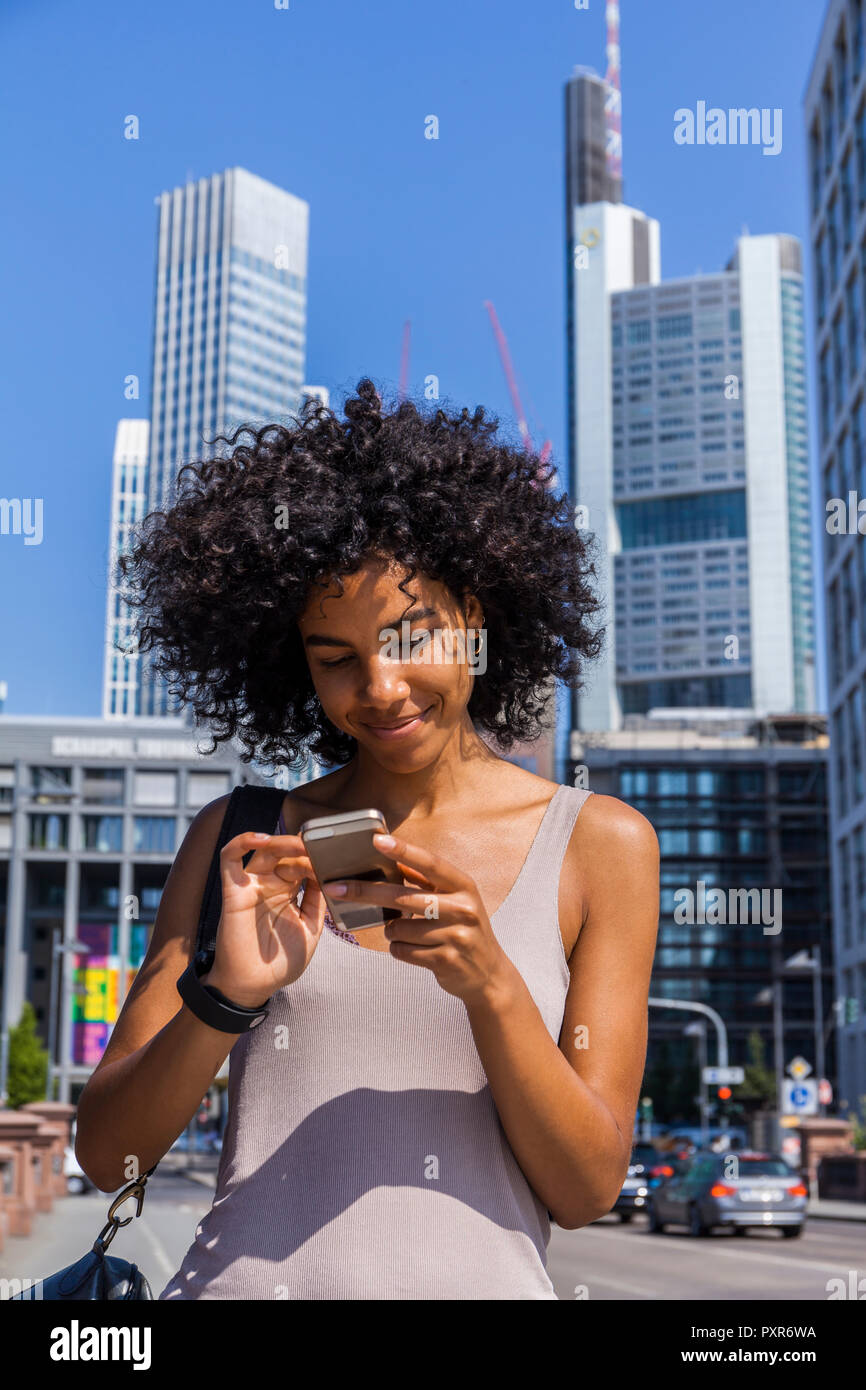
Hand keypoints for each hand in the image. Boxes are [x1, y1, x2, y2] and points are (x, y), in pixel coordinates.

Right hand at [204, 832, 326, 1006]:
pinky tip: (261, 839)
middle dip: (304, 849)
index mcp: (288, 892)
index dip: (318, 858)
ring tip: (300, 844)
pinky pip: (229, 858)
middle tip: (322, 849)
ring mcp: (251, 885)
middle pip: (286, 853)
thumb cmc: (280, 961)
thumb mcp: (310, 929)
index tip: (336, 857)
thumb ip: (318, 902)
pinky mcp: (233, 890)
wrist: (253, 986)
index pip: (303, 863)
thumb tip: (329, 874)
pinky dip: (241, 842)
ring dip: (282, 842)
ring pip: (263, 850)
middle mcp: (269, 884)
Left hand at [323, 833, 515, 1004]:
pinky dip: (400, 950)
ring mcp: (456, 936)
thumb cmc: (463, 929)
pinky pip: (402, 951)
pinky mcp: (445, 960)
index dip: (404, 851)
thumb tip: (394, 860)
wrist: (488, 973)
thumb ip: (428, 881)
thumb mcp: (455, 900)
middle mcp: (463, 908)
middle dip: (365, 892)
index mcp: (464, 886)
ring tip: (410, 934)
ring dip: (393, 931)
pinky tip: (415, 950)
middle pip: (402, 897)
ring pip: (398, 928)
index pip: (430, 863)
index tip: (377, 840)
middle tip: (335, 887)